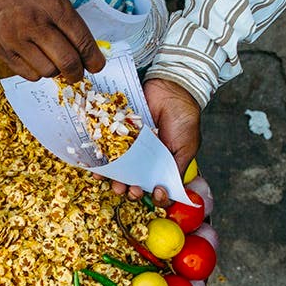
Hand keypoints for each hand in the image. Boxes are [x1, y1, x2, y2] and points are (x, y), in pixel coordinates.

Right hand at [0, 0, 104, 82]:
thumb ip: (68, 19)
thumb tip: (82, 47)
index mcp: (53, 8)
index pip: (81, 40)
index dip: (93, 59)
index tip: (96, 65)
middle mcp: (36, 25)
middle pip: (66, 61)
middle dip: (77, 72)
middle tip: (77, 72)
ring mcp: (18, 40)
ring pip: (48, 71)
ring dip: (55, 70)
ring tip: (53, 62)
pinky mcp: (5, 51)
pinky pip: (28, 74)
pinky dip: (37, 72)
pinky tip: (38, 62)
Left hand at [110, 78, 200, 204]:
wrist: (170, 89)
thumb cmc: (183, 118)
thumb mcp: (186, 147)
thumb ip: (177, 169)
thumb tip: (171, 192)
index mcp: (164, 165)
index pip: (159, 188)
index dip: (157, 196)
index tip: (157, 192)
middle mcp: (146, 160)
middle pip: (136, 183)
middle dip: (132, 191)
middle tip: (132, 190)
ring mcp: (131, 149)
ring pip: (120, 171)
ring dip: (117, 181)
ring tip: (116, 185)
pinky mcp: (118, 136)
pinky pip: (108, 152)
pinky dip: (102, 162)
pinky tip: (98, 170)